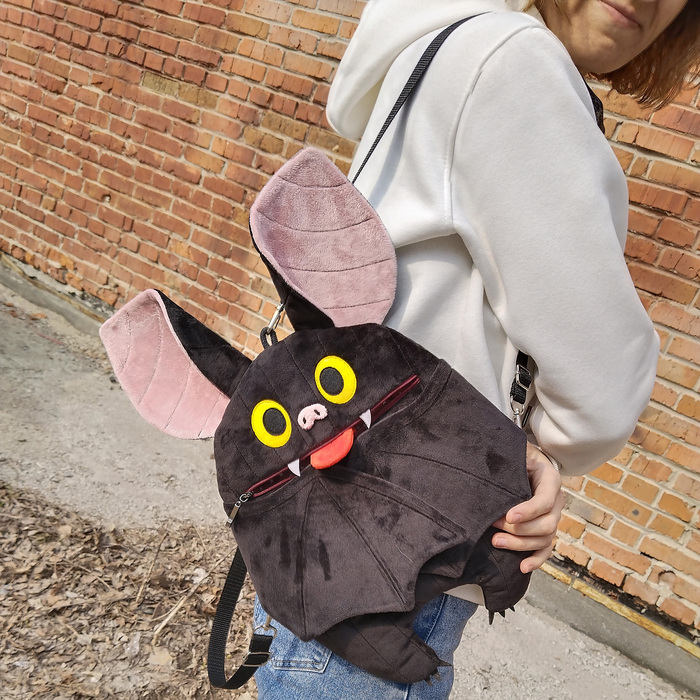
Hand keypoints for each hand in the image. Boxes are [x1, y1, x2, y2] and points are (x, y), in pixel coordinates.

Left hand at [491, 442, 563, 573]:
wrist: (524, 459)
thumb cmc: (516, 455)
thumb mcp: (516, 451)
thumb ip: (509, 457)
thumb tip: (489, 461)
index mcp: (550, 479)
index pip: (546, 500)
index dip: (529, 511)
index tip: (508, 516)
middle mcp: (556, 500)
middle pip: (546, 524)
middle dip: (519, 530)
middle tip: (493, 526)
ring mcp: (552, 517)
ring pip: (544, 539)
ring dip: (520, 545)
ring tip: (495, 541)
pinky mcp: (544, 529)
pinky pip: (545, 549)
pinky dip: (536, 560)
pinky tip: (522, 567)